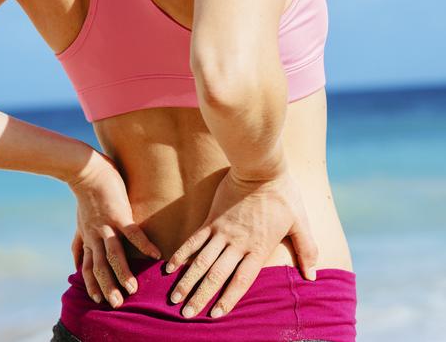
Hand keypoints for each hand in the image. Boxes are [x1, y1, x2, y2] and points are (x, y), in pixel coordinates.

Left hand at [69, 151, 161, 307]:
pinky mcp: (119, 214)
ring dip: (122, 272)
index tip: (97, 299)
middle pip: (99, 265)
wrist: (85, 170)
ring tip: (132, 289)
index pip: (87, 266)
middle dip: (107, 286)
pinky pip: (133, 233)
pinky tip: (156, 254)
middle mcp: (95, 235)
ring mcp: (107, 225)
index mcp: (88, 238)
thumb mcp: (79, 222)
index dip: (92, 283)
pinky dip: (144, 244)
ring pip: (113, 254)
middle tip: (116, 304)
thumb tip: (75, 262)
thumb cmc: (86, 194)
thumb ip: (79, 242)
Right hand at [166, 165, 318, 317]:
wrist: (259, 167)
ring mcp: (221, 231)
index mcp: (258, 248)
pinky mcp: (211, 219)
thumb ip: (307, 250)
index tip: (216, 316)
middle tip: (187, 314)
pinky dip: (181, 254)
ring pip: (200, 260)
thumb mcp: (300, 222)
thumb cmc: (282, 194)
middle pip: (216, 275)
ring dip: (186, 280)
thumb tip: (312, 276)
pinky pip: (193, 240)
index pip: (241, 280)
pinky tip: (170, 266)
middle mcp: (237, 243)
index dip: (228, 299)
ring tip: (174, 297)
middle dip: (200, 296)